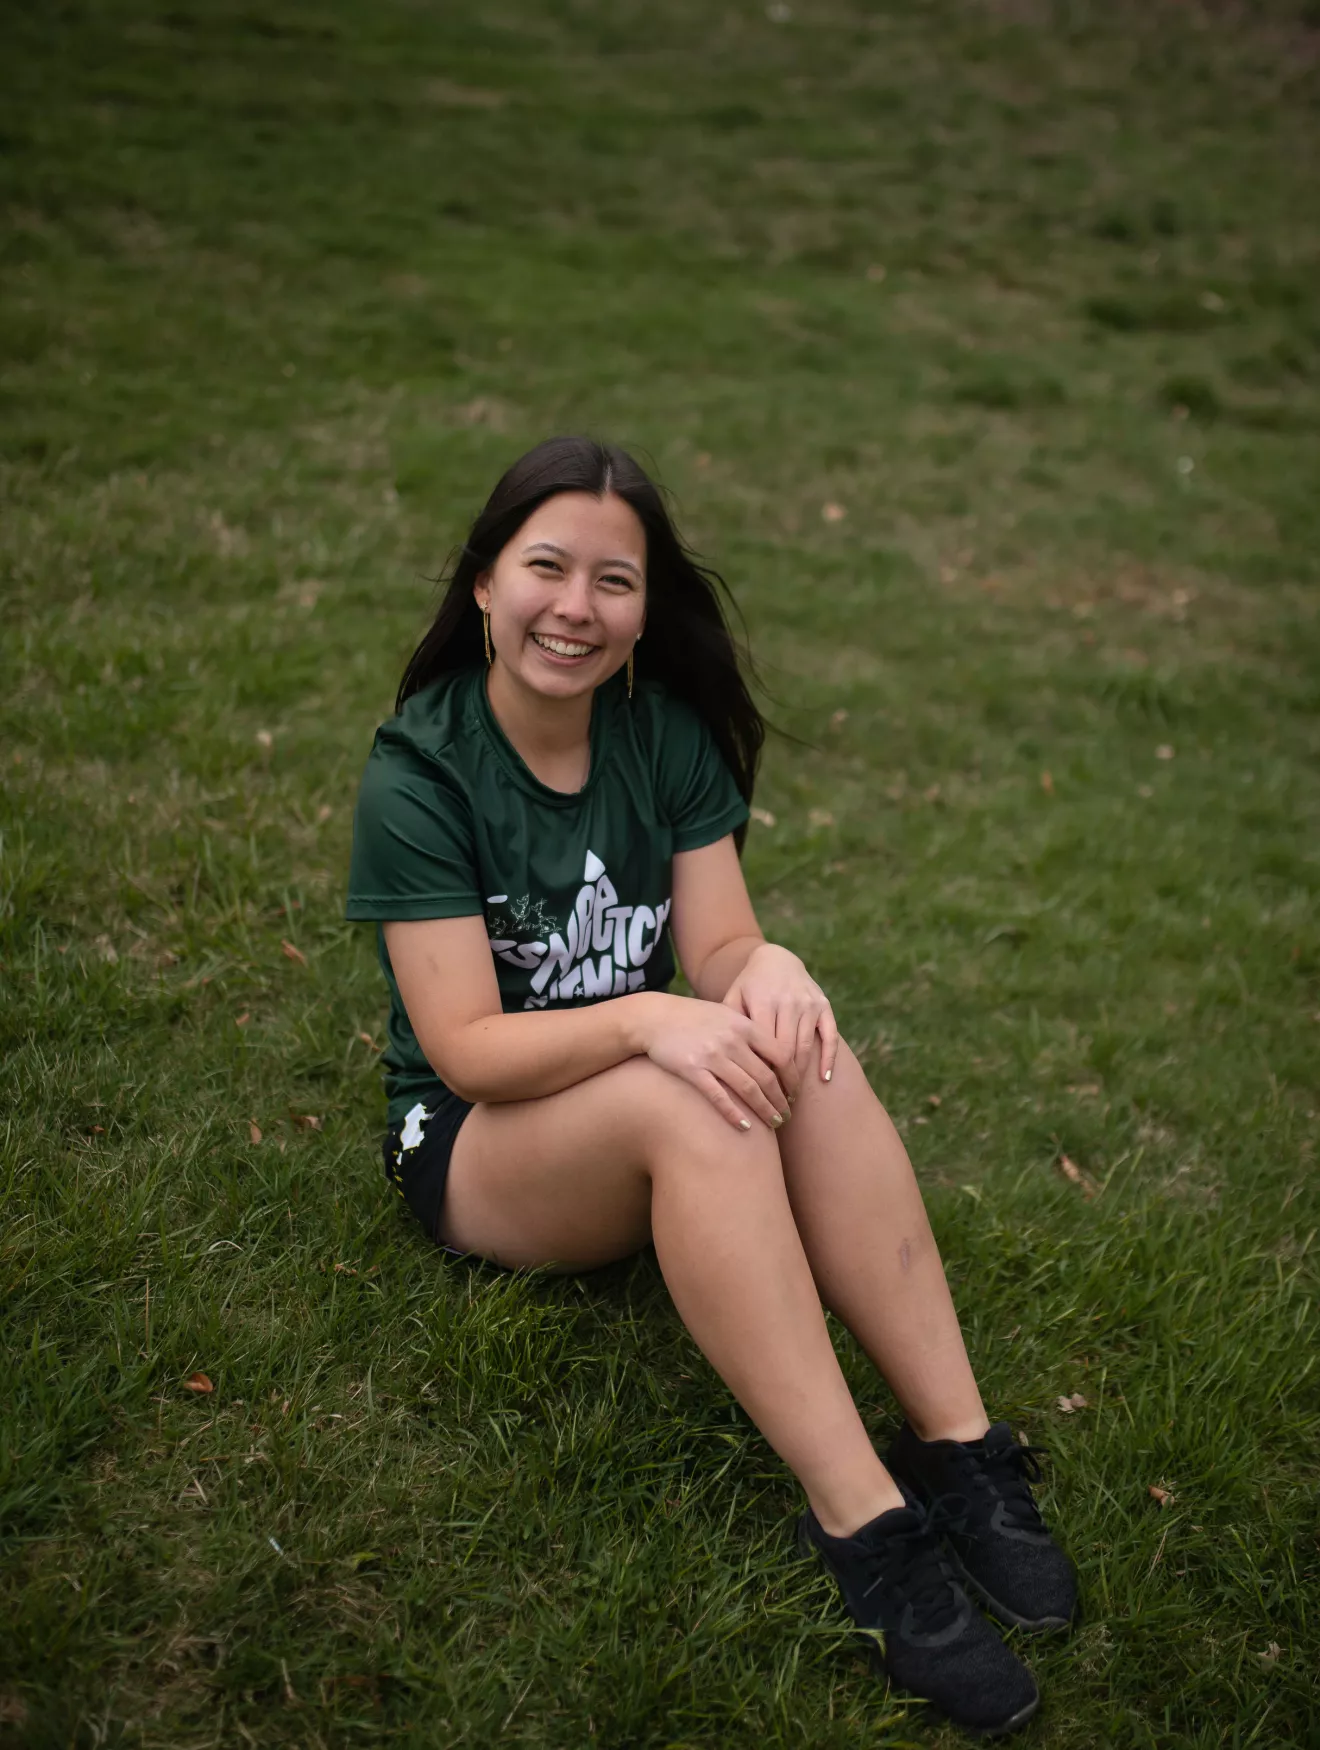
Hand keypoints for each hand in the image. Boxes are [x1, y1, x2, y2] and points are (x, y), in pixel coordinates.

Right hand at [633, 993, 792, 1130]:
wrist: (655, 1017)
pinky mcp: (692, 1070)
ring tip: (773, 1123)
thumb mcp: (726, 1014)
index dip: (793, 1077)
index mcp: (744, 1026)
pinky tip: (745, 1126)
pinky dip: (735, 1113)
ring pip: (748, 1089)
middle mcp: (732, 1041)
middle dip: (781, 1100)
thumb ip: (750, 1032)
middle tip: (787, 1115)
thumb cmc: (694, 1018)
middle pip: (767, 1076)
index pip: (781, 1055)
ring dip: (764, 1110)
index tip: (795, 1093)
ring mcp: (712, 1056)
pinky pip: (719, 1096)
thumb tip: (777, 1054)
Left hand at [720, 943, 837, 1098]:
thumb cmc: (748, 987)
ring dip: (800, 1075)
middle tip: (776, 1104)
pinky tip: (823, 1080)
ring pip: (805, 1047)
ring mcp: (808, 1004)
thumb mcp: (733, 999)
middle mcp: (788, 1002)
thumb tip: (721, 1062)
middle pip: (786, 1051)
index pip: (763, 1048)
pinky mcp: (823, 1005)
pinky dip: (828, 1059)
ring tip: (791, 1096)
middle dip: (781, 1081)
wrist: (775, 958)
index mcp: (763, 1002)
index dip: (761, 1074)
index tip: (756, 1096)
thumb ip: (728, 1026)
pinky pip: (830, 1036)